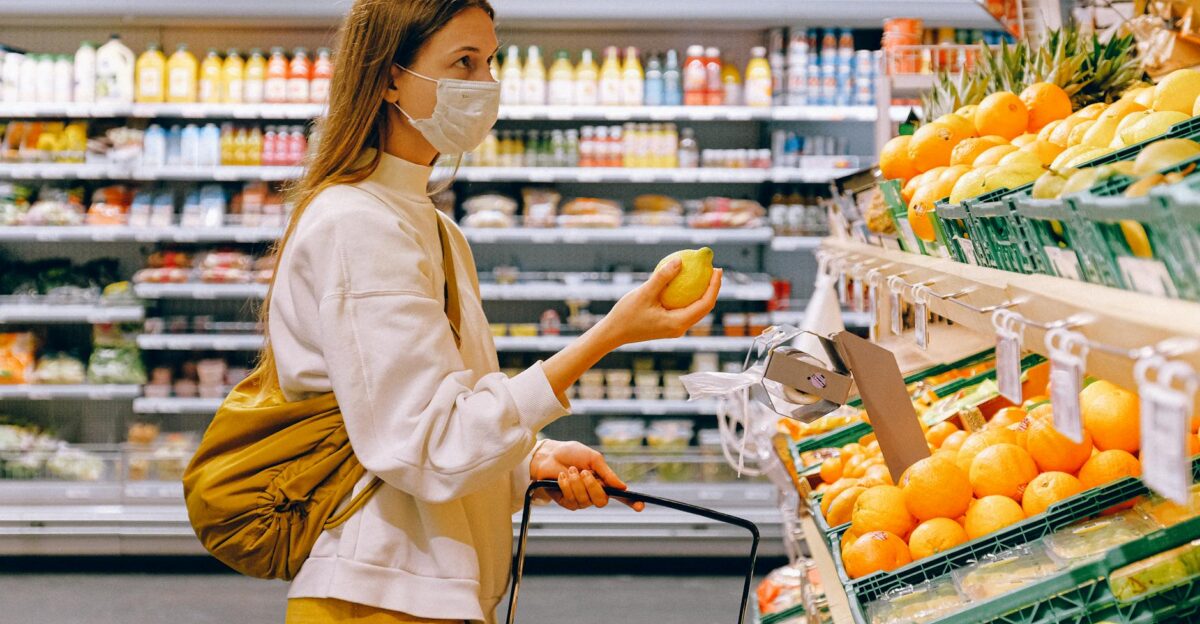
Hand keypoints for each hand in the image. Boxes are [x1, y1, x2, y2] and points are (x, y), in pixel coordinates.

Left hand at [530, 440, 644, 511]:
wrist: (549, 455)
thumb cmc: (571, 454)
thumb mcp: (593, 458)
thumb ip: (607, 473)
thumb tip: (623, 487)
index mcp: (604, 482)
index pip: (621, 496)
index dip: (632, 502)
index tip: (641, 506)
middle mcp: (594, 493)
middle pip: (602, 501)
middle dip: (592, 487)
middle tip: (584, 472)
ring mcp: (581, 499)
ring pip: (585, 501)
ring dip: (576, 483)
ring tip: (570, 470)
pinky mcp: (567, 502)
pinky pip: (571, 500)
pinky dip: (566, 486)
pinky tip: (562, 476)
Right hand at [596, 260, 722, 347]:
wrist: (613, 333)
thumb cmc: (626, 314)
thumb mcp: (644, 293)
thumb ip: (662, 277)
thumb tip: (680, 260)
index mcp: (678, 323)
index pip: (705, 304)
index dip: (714, 286)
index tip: (717, 269)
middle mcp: (680, 328)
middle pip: (704, 307)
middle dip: (712, 288)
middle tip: (713, 268)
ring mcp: (675, 328)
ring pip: (695, 309)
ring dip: (702, 292)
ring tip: (703, 274)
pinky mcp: (668, 325)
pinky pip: (684, 309)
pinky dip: (688, 296)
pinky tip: (684, 282)